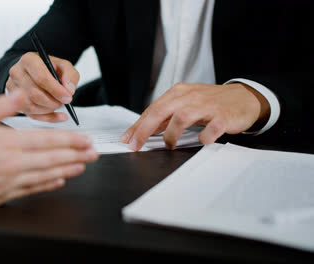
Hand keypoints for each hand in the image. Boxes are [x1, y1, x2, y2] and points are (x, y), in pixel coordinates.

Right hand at [0, 91, 97, 206]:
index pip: (48, 141)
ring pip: (47, 175)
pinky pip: (32, 189)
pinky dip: (48, 184)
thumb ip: (2, 105)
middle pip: (53, 158)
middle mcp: (15, 163)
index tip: (87, 140)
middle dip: (77, 155)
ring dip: (67, 169)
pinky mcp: (4, 193)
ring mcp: (11, 180)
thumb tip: (23, 93)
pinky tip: (59, 181)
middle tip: (94, 153)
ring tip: (82, 166)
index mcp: (9, 142)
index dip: (71, 140)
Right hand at [6, 52, 79, 121]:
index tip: (68, 97)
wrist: (34, 72)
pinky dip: (47, 117)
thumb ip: (70, 75)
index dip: (56, 90)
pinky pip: (31, 115)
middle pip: (35, 94)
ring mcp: (13, 89)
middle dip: (53, 101)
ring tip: (58, 104)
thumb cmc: (48, 68)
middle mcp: (17, 73)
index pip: (41, 77)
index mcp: (29, 60)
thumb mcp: (63, 65)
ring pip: (32, 106)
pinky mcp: (15, 102)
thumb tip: (69, 90)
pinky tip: (58, 116)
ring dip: (50, 109)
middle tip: (64, 102)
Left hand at [121, 82, 269, 149]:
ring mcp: (207, 106)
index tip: (127, 139)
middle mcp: (191, 96)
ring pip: (182, 117)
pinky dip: (204, 136)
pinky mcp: (224, 116)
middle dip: (145, 129)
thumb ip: (165, 116)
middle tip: (136, 145)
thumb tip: (143, 130)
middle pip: (162, 111)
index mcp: (179, 93)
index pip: (153, 109)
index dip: (138, 125)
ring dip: (171, 134)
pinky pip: (211, 128)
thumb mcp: (185, 104)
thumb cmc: (211, 103)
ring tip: (169, 145)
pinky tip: (201, 141)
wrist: (244, 98)